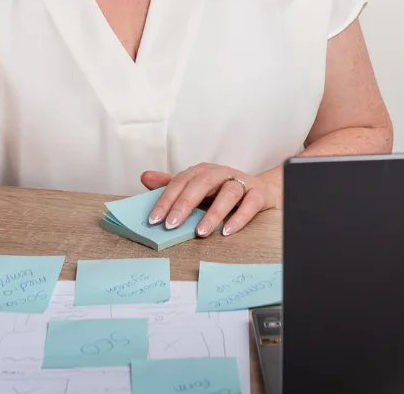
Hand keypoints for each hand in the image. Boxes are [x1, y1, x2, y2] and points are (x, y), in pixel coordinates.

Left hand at [141, 164, 280, 237]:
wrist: (258, 192)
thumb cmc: (221, 192)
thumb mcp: (196, 188)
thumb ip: (171, 184)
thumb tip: (144, 176)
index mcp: (203, 171)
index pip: (181, 181)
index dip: (167, 199)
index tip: (154, 219)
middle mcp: (221, 173)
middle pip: (202, 183)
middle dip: (185, 204)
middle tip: (171, 225)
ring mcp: (241, 182)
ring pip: (228, 193)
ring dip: (213, 213)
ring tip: (201, 233)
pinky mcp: (258, 194)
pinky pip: (250, 204)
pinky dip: (239, 217)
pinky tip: (227, 231)